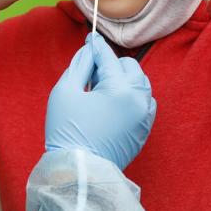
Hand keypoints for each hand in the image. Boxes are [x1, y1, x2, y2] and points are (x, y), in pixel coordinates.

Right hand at [45, 33, 155, 169]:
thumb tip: (90, 51)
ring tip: (101, 89)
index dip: (96, 47)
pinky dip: (132, 95)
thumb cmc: (67, 131)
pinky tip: (113, 102)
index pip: (108, 58)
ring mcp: (145, 116)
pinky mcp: (144, 129)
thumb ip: (80, 65)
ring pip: (140, 83)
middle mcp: (139, 100)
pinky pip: (144, 101)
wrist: (80, 171)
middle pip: (130, 67)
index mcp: (120, 89)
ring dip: (124, 79)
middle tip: (91, 73)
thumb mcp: (65, 92)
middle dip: (112, 64)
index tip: (90, 39)